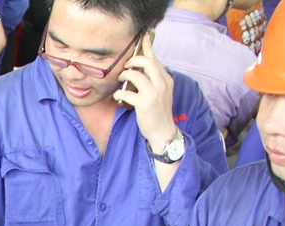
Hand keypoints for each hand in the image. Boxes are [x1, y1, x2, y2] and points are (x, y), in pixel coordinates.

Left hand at [114, 34, 177, 152]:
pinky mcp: (144, 104)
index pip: (156, 59)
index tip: (143, 35)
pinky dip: (119, 92)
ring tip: (121, 80)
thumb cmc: (157, 112)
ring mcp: (154, 93)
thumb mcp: (160, 92)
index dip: (148, 46)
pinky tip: (118, 95)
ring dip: (124, 75)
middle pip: (147, 62)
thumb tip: (139, 69)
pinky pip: (127, 92)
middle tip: (126, 65)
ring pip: (136, 75)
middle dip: (133, 60)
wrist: (162, 131)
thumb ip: (153, 80)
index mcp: (166, 80)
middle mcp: (162, 84)